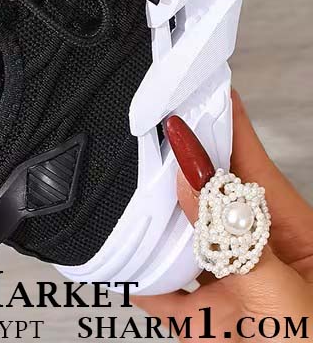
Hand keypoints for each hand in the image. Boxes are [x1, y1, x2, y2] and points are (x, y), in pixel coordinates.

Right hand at [134, 91, 312, 339]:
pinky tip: (111, 259)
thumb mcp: (285, 302)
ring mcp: (227, 283)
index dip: (208, 109)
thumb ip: (234, 239)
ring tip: (105, 186)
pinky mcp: (204, 319)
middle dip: (162, 156)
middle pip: (198, 185)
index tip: (171, 73)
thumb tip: (190, 172)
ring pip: (174, 233)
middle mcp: (252, 247)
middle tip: (121, 124)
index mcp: (287, 225)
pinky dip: (134, 273)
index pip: (241, 148)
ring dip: (141, 216)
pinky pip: (160, 285)